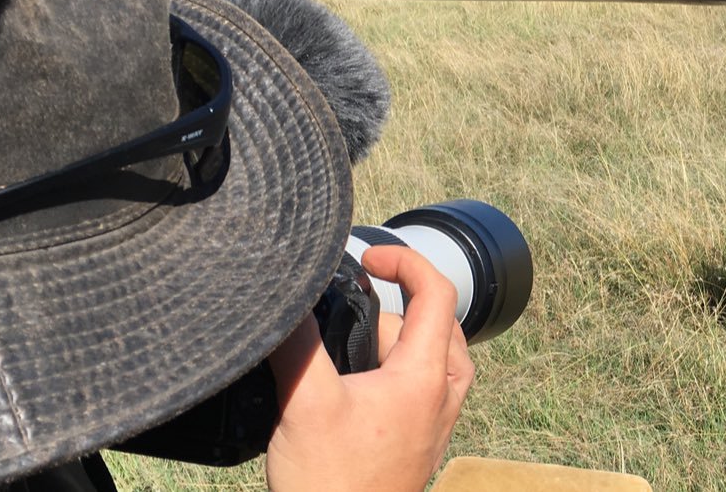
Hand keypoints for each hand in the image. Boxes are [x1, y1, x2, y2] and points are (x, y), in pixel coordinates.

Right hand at [266, 245, 474, 491]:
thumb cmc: (331, 483)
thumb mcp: (305, 402)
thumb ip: (297, 342)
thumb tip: (284, 296)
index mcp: (425, 377)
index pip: (438, 293)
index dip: (406, 260)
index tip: (370, 256)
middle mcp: (442, 397)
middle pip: (435, 324)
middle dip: (390, 309)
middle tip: (343, 320)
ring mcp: (436, 422)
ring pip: (432, 358)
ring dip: (395, 343)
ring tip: (348, 354)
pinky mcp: (421, 442)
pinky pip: (424, 388)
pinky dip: (396, 371)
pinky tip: (354, 387)